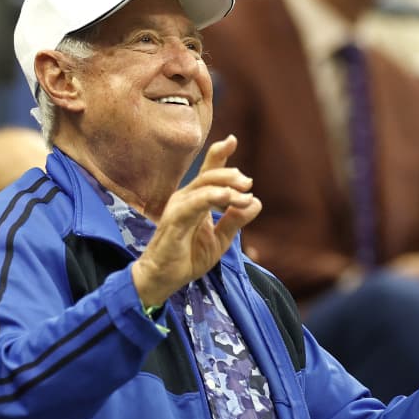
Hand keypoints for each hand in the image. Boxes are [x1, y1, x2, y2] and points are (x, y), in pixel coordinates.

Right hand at [131, 135, 261, 306]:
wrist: (163, 279)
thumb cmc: (187, 258)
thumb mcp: (220, 240)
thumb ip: (236, 220)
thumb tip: (256, 202)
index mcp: (196, 200)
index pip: (209, 173)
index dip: (219, 154)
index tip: (232, 140)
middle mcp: (185, 198)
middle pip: (208, 175)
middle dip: (230, 173)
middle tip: (248, 183)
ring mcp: (178, 207)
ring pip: (204, 186)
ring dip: (227, 186)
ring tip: (245, 193)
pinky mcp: (175, 219)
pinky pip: (196, 203)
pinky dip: (214, 197)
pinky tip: (229, 199)